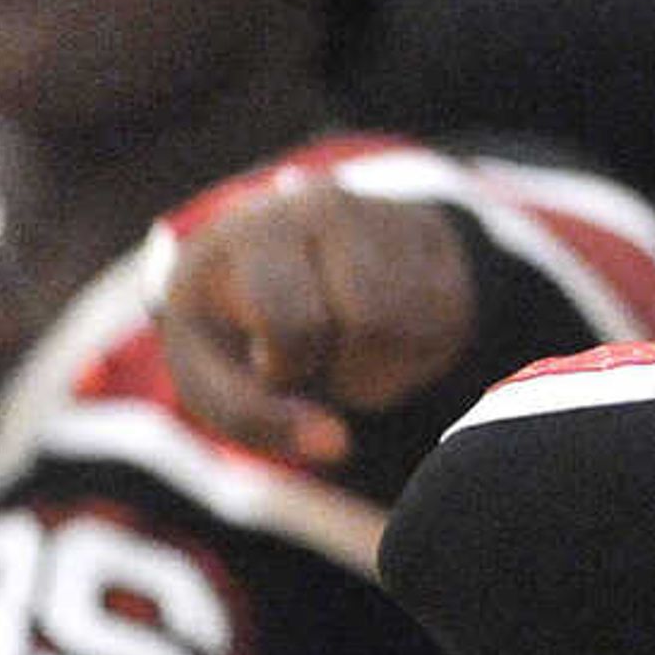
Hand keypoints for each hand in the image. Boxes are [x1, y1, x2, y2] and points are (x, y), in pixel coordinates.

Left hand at [157, 187, 473, 468]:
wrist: (276, 266)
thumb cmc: (233, 330)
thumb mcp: (211, 375)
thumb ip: (255, 418)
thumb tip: (337, 444)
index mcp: (242, 239)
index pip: (295, 324)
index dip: (288, 369)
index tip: (266, 365)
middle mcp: (313, 209)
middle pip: (373, 323)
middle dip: (344, 367)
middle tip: (309, 359)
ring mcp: (378, 217)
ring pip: (413, 326)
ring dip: (378, 369)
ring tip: (340, 352)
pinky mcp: (429, 238)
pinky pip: (443, 324)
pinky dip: (411, 356)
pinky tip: (375, 339)